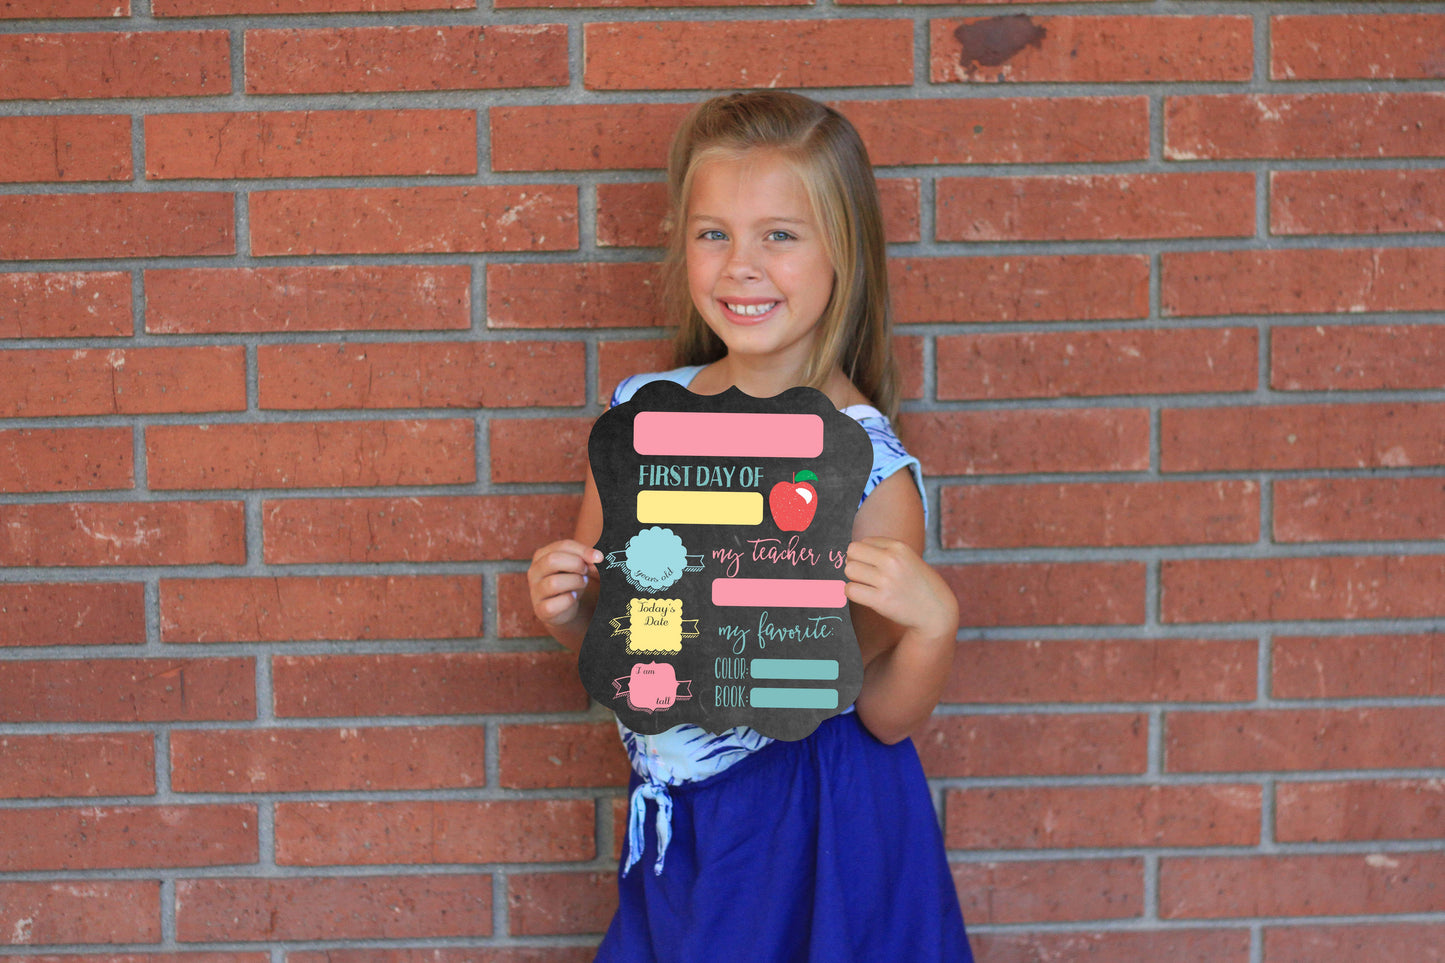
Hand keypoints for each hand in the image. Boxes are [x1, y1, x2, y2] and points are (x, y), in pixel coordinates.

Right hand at [528, 539, 602, 626]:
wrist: (563, 608)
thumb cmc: (570, 581)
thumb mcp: (577, 566)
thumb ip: (586, 559)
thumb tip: (597, 558)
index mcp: (541, 555)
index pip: (562, 546)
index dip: (583, 550)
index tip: (599, 557)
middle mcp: (534, 572)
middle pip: (552, 560)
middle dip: (576, 564)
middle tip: (586, 571)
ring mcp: (535, 591)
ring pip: (553, 583)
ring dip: (575, 582)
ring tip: (582, 583)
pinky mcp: (540, 609)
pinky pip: (554, 604)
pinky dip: (569, 600)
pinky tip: (573, 597)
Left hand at [843, 536, 957, 642]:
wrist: (937, 611)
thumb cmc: (919, 584)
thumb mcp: (908, 558)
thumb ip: (884, 550)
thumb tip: (851, 551)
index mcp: (899, 547)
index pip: (863, 542)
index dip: (864, 555)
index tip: (874, 566)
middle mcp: (892, 560)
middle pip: (852, 551)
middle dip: (855, 563)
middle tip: (865, 575)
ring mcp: (886, 580)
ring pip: (850, 570)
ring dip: (854, 578)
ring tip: (867, 585)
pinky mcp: (881, 600)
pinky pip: (850, 590)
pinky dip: (852, 593)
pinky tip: (864, 596)